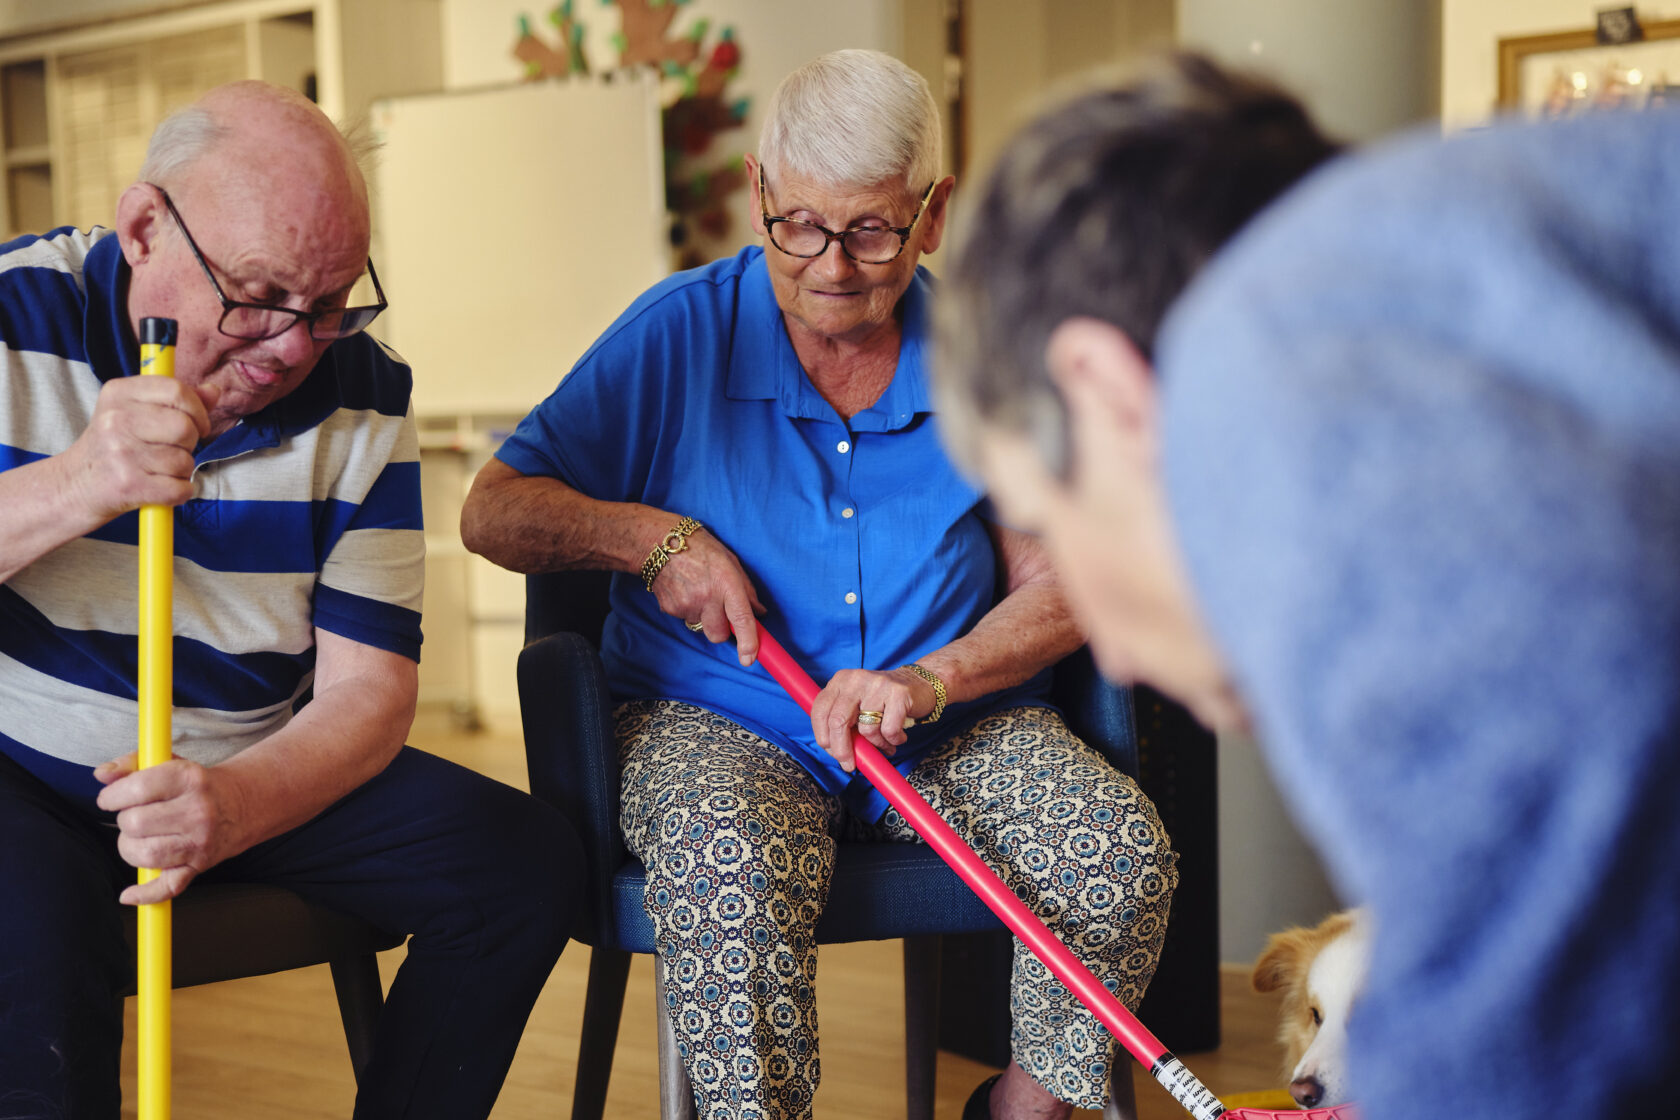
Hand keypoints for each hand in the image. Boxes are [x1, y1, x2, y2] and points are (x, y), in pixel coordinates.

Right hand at [59, 376, 217, 527]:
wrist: (75, 485)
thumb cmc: (115, 446)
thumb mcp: (136, 412)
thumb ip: (177, 400)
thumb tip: (213, 391)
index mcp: (118, 393)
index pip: (177, 390)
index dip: (197, 410)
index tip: (196, 424)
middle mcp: (116, 420)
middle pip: (185, 427)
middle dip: (190, 443)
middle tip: (171, 449)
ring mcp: (121, 453)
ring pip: (184, 461)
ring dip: (181, 470)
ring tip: (158, 469)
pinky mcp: (128, 484)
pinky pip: (180, 488)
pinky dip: (179, 492)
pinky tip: (161, 487)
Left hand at [94, 752, 251, 904]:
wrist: (242, 804)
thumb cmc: (198, 785)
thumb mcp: (170, 762)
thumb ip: (132, 763)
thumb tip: (102, 775)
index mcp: (189, 779)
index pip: (137, 788)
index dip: (113, 795)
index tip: (110, 798)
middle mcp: (198, 811)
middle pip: (135, 824)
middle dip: (124, 821)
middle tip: (133, 816)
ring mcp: (200, 842)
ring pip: (144, 855)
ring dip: (130, 848)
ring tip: (138, 838)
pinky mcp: (199, 865)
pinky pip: (168, 887)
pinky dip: (144, 894)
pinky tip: (129, 893)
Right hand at [652, 525, 766, 664]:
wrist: (657, 543)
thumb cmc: (698, 547)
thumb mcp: (730, 561)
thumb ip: (746, 589)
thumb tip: (759, 612)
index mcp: (726, 583)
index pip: (741, 619)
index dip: (748, 642)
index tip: (749, 658)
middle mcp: (707, 597)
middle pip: (718, 635)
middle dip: (722, 630)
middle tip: (719, 609)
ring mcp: (686, 605)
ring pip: (701, 627)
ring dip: (704, 616)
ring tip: (697, 590)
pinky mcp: (670, 609)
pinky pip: (685, 619)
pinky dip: (688, 610)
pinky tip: (685, 590)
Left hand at [809, 667, 933, 771]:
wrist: (920, 684)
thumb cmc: (883, 700)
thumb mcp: (857, 703)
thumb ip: (843, 722)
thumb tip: (836, 753)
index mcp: (840, 680)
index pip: (820, 711)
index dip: (823, 736)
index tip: (832, 752)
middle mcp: (855, 679)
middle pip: (838, 721)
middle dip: (842, 749)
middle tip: (849, 764)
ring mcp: (877, 684)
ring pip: (866, 729)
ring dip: (876, 745)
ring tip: (885, 745)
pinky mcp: (898, 693)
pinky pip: (889, 730)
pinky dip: (893, 740)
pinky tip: (898, 737)